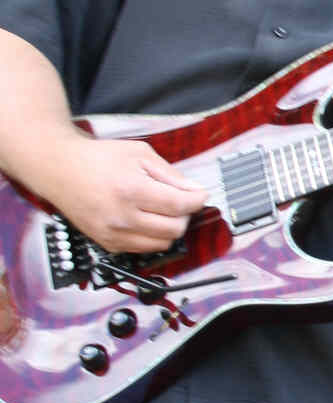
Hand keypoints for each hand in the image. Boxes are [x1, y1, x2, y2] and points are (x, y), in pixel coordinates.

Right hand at [44, 133, 206, 252]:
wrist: (61, 171)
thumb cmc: (98, 158)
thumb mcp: (139, 153)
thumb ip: (170, 174)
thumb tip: (194, 191)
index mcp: (131, 190)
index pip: (179, 206)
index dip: (197, 200)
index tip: (201, 195)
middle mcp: (122, 217)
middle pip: (175, 229)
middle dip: (184, 214)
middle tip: (180, 201)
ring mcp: (114, 234)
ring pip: (162, 244)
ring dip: (170, 228)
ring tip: (162, 210)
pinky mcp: (108, 244)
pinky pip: (144, 249)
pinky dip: (152, 236)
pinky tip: (146, 219)